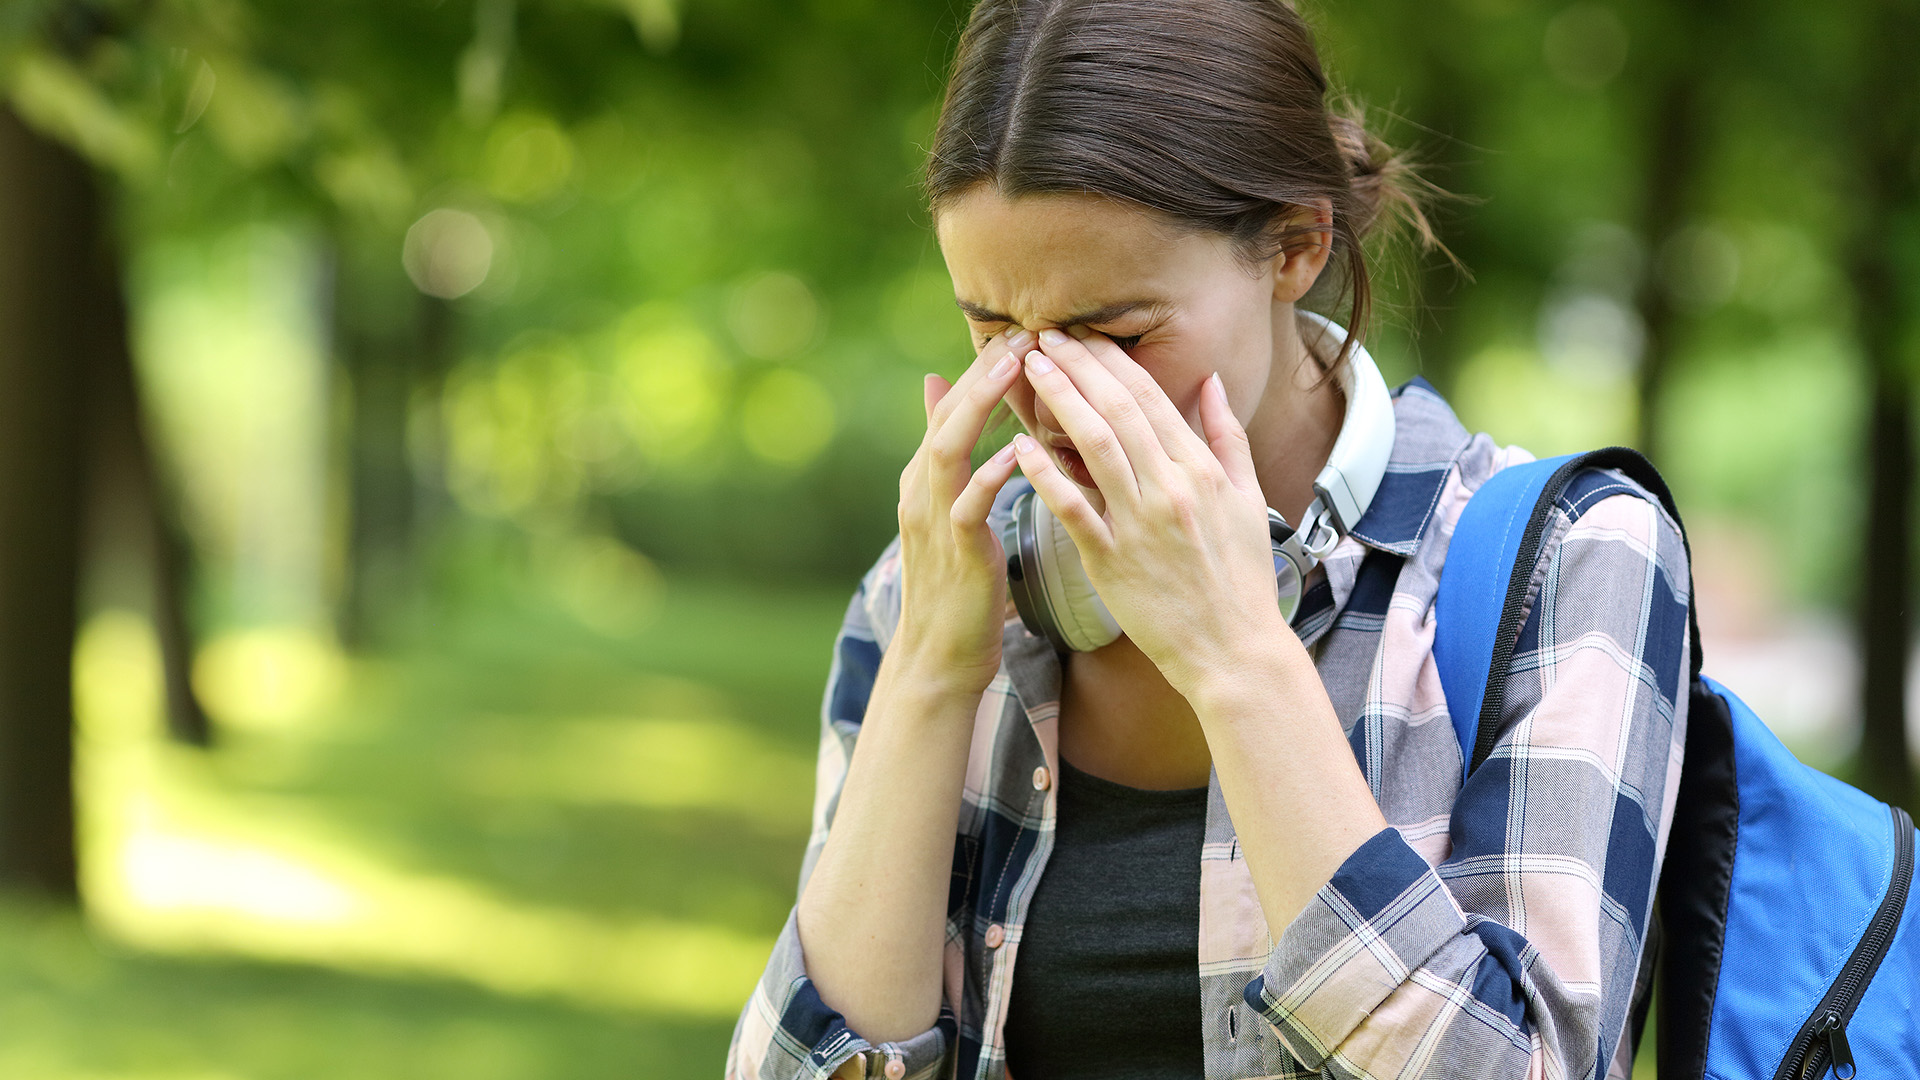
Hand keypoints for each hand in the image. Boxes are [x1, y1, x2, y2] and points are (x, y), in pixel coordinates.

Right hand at [892, 329, 1034, 696]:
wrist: (939, 658)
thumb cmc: (960, 585)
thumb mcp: (952, 512)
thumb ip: (951, 454)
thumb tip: (941, 390)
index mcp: (926, 479)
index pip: (952, 408)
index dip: (985, 369)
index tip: (1025, 332)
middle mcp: (922, 491)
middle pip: (948, 415)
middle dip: (984, 372)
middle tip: (1024, 332)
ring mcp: (934, 521)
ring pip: (949, 448)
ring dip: (982, 406)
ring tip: (1017, 368)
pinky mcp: (956, 554)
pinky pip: (969, 506)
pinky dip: (990, 476)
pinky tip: (1016, 453)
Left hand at [1009, 327, 1287, 694]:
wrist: (1234, 650)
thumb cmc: (1241, 579)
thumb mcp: (1249, 499)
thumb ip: (1228, 437)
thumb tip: (1212, 381)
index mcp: (1201, 470)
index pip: (1151, 398)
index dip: (1112, 361)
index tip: (1083, 333)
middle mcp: (1171, 488)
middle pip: (1118, 411)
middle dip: (1079, 366)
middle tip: (1044, 334)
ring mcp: (1140, 524)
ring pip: (1095, 447)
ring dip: (1060, 401)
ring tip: (1030, 368)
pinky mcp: (1112, 561)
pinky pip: (1074, 509)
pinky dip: (1047, 475)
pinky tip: (1020, 446)